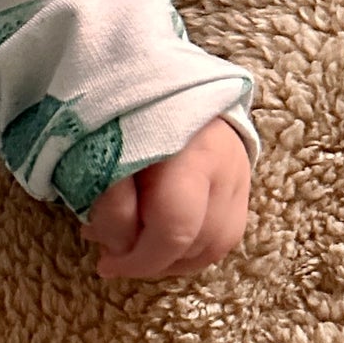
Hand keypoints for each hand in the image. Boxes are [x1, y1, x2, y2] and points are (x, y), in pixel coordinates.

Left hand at [78, 117, 251, 279]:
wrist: (160, 77)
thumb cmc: (119, 114)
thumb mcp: (100, 148)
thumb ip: (107, 198)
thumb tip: (114, 248)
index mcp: (184, 146)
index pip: (175, 225)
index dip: (140, 257)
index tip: (105, 265)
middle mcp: (224, 162)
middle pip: (199, 242)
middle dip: (151, 261)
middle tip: (113, 259)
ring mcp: (240, 173)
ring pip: (216, 246)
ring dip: (172, 262)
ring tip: (134, 252)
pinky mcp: (243, 184)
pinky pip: (224, 236)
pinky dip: (190, 251)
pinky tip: (160, 248)